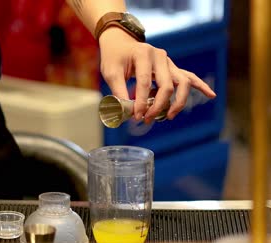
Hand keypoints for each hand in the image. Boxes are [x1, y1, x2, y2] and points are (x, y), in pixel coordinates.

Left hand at [98, 27, 215, 122]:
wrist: (120, 44)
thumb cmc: (115, 57)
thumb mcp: (110, 72)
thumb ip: (119, 91)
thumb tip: (127, 112)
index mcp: (143, 54)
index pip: (145, 82)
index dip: (141, 101)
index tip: (136, 116)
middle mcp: (160, 56)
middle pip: (167, 85)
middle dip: (158, 106)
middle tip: (147, 119)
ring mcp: (169, 62)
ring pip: (182, 83)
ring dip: (177, 102)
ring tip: (169, 116)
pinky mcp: (172, 68)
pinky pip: (189, 77)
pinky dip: (200, 86)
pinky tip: (211, 95)